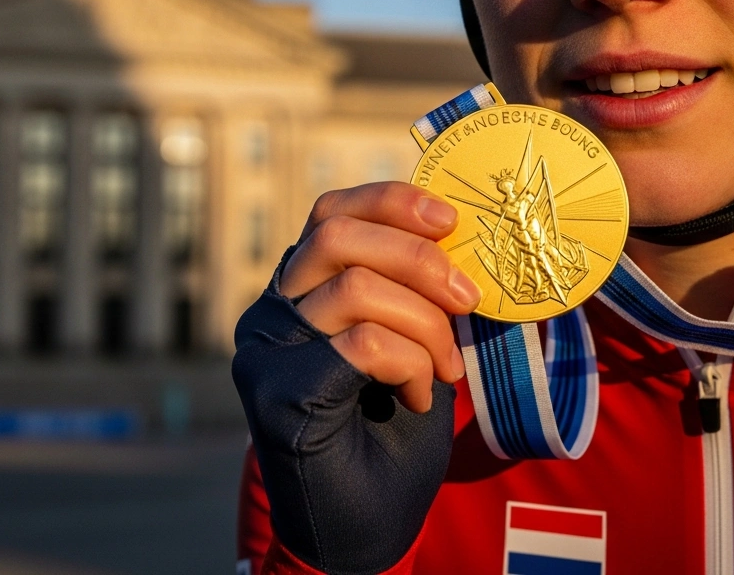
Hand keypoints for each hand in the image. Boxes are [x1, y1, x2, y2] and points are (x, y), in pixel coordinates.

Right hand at [232, 182, 479, 573]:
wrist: (363, 531)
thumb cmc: (389, 437)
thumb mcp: (412, 345)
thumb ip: (416, 291)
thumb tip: (463, 236)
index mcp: (298, 292)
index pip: (332, 212)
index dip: (392, 202)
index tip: (451, 220)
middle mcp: (269, 314)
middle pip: (337, 235)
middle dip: (419, 259)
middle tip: (468, 299)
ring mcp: (265, 353)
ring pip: (354, 290)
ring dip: (424, 324)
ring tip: (444, 366)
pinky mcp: (276, 395)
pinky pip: (360, 346)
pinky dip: (409, 365)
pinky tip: (415, 397)